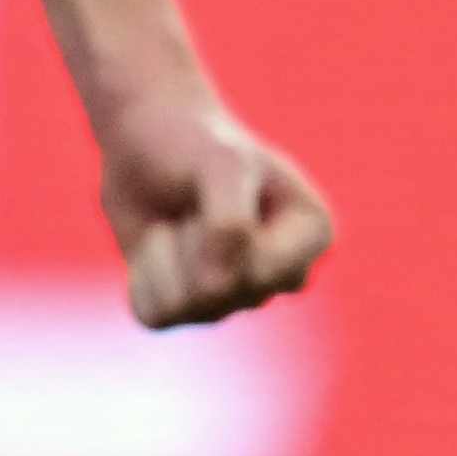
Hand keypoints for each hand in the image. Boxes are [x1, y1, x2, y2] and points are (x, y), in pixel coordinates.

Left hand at [100, 97, 335, 329]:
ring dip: (164, 255)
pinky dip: (143, 275)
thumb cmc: (197, 145)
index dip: (220, 232)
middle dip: (191, 242)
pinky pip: (154, 315)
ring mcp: (239, 298)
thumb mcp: (221, 165)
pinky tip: (160, 244)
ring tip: (180, 221)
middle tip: (197, 204)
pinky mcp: (190, 310)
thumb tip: (215, 290)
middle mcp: (283, 275)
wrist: (150, 139)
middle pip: (222, 294)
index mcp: (313, 236)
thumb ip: (230, 224)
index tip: (224, 188)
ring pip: (183, 308)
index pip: (262, 270)